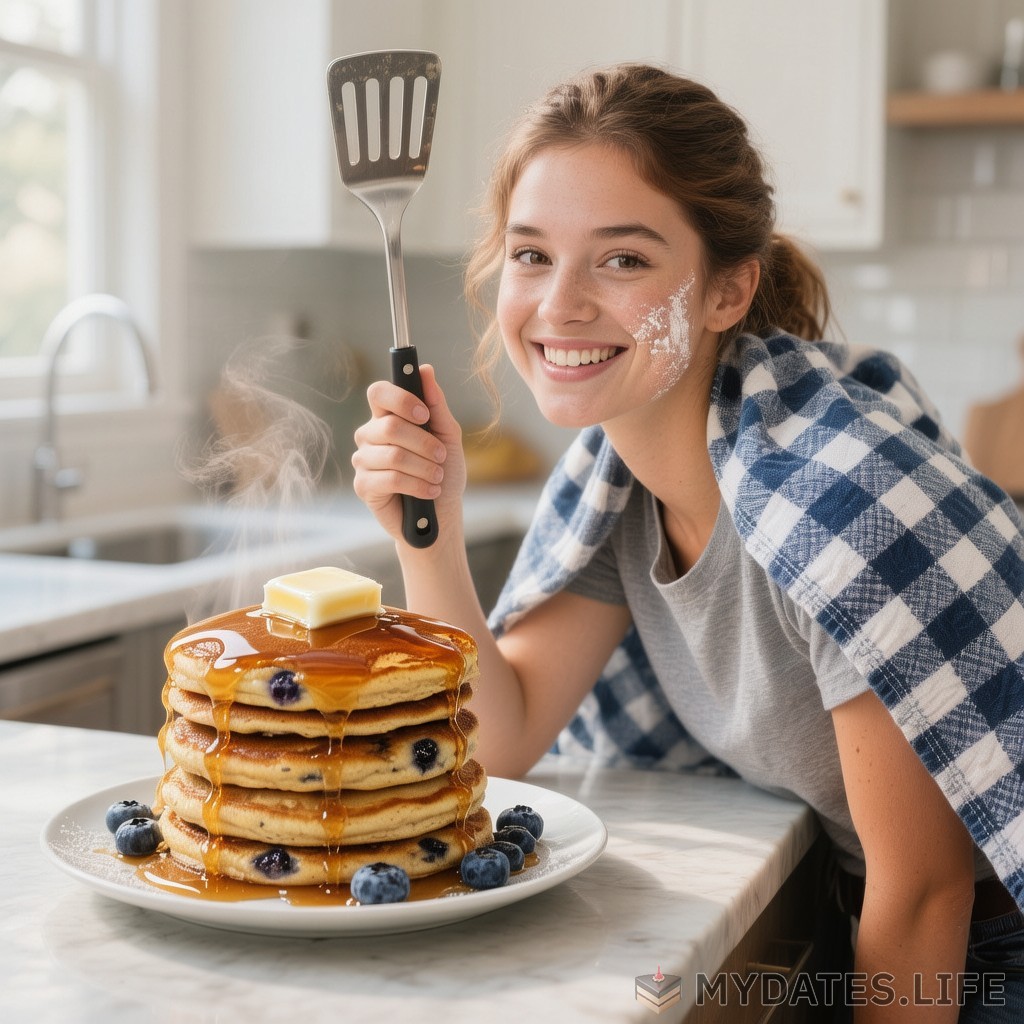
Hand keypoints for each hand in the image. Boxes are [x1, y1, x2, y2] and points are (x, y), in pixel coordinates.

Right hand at [352, 364, 466, 545]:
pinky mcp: (364, 486)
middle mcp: (370, 434)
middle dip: (424, 443)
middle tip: (440, 456)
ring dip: (424, 468)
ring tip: (436, 478)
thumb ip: (436, 404)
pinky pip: (390, 479)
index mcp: (387, 416)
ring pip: (393, 455)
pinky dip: (417, 486)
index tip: (423, 415)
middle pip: (390, 426)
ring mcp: (364, 460)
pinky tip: (428, 492)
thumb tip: (425, 370)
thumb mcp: (447, 435)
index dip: (400, 399)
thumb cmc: (444, 471)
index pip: (379, 392)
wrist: (442, 512)